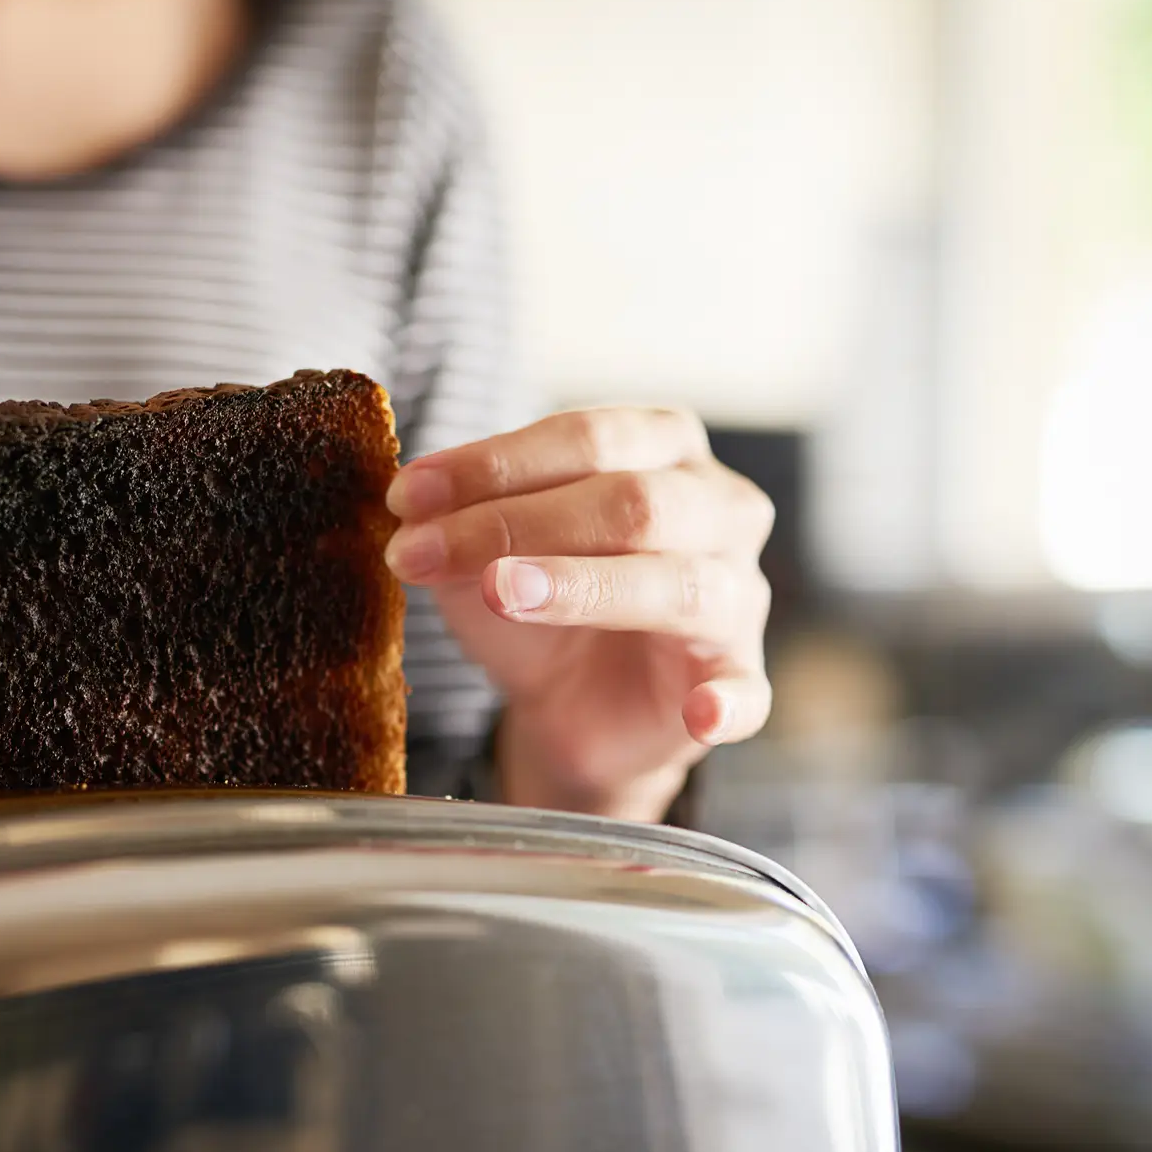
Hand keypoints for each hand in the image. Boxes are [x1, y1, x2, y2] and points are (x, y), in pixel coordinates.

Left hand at [384, 407, 773, 821]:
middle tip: (428, 549)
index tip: (407, 495)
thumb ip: (459, 525)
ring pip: (676, 582)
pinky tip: (701, 713)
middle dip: (518, 522)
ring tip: (504, 593)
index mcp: (662, 448)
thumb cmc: (539, 602)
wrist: (570, 704)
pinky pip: (744, 691)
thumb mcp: (483, 554)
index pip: (587, 439)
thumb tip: (410, 509)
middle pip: (632, 501)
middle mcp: (718, 508)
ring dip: (584, 586)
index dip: (493, 463)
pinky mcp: (736, 677)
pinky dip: (726, 702)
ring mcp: (736, 595)